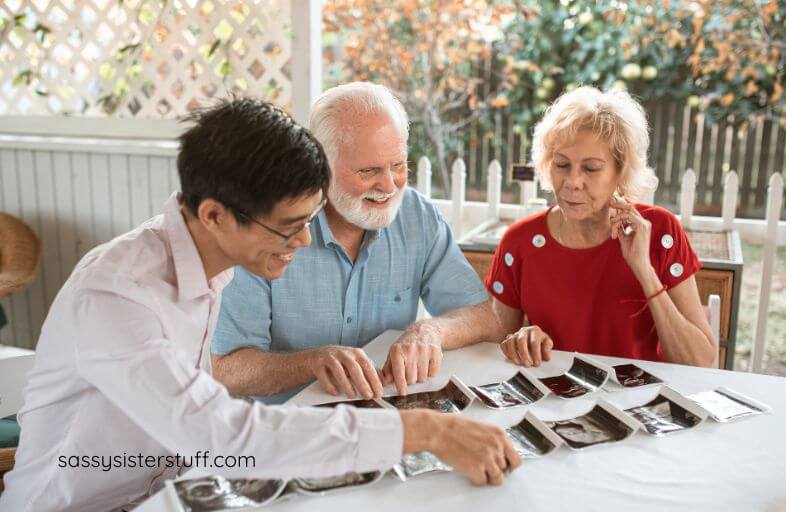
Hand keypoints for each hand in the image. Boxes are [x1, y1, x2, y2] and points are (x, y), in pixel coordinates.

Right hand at [307, 346, 382, 398]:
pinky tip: (336, 392)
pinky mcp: (318, 363)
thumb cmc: (340, 361)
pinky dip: (330, 385)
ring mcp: (330, 357)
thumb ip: (369, 370)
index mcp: (356, 353)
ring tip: (352, 396)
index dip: (374, 380)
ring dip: (347, 385)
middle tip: (368, 396)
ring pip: (339, 371)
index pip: (368, 366)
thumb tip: (384, 382)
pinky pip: (324, 375)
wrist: (317, 355)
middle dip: (363, 384)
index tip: (379, 392)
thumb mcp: (357, 363)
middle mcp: (344, 353)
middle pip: (355, 368)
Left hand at [381, 323, 442, 394]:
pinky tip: (427, 364)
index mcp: (397, 351)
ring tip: (418, 366)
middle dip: (411, 380)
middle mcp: (410, 350)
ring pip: (423, 377)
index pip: (398, 373)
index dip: (400, 385)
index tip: (402, 392)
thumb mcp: (394, 353)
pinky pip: (433, 372)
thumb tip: (384, 383)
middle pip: (412, 379)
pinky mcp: (435, 352)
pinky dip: (430, 372)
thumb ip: (388, 369)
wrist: (424, 330)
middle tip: (410, 373)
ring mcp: (424, 351)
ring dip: (421, 377)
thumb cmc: (407, 343)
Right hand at [401, 410, 521, 485]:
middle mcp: (497, 447)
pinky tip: (468, 470)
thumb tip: (498, 454)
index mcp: (499, 435)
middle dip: (496, 470)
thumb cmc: (454, 427)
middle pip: (506, 470)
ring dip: (487, 476)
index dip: (509, 465)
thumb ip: (493, 440)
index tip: (502, 466)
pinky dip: (475, 479)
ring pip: (497, 479)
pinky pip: (482, 482)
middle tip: (485, 468)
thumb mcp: (481, 427)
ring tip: (476, 469)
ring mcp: (488, 458)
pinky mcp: (477, 469)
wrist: (439, 430)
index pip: (516, 459)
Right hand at [500, 325, 552, 366]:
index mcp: (535, 330)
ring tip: (518, 363)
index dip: (536, 354)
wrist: (533, 338)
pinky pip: (504, 344)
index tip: (537, 363)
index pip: (534, 342)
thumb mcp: (547, 343)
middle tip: (527, 364)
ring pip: (510, 342)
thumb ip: (547, 349)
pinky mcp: (508, 339)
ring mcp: (515, 334)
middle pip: (521, 341)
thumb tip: (546, 357)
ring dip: (513, 354)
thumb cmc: (540, 341)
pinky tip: (511, 359)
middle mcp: (524, 331)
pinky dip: (506, 352)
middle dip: (524, 354)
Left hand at [609, 195, 652, 277]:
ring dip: (617, 217)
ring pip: (628, 211)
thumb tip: (615, 221)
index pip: (631, 211)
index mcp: (641, 224)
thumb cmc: (632, 253)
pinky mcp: (642, 227)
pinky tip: (615, 224)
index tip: (611, 203)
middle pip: (630, 207)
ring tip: (612, 226)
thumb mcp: (624, 237)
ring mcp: (644, 224)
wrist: (638, 262)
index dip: (621, 206)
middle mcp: (644, 222)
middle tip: (609, 202)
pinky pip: (628, 216)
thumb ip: (621, 228)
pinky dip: (620, 219)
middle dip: (618, 203)